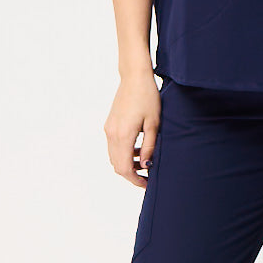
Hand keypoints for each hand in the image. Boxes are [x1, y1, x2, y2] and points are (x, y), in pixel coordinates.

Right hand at [105, 71, 163, 188]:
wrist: (134, 78)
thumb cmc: (148, 97)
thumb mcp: (154, 124)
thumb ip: (150, 146)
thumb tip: (147, 165)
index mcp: (124, 135)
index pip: (125, 168)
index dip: (135, 180)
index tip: (146, 184)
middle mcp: (112, 134)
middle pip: (117, 165)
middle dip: (131, 174)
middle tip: (147, 177)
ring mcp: (109, 129)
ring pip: (114, 157)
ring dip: (127, 164)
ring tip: (145, 161)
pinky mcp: (109, 125)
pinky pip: (113, 146)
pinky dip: (124, 153)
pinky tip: (138, 148)